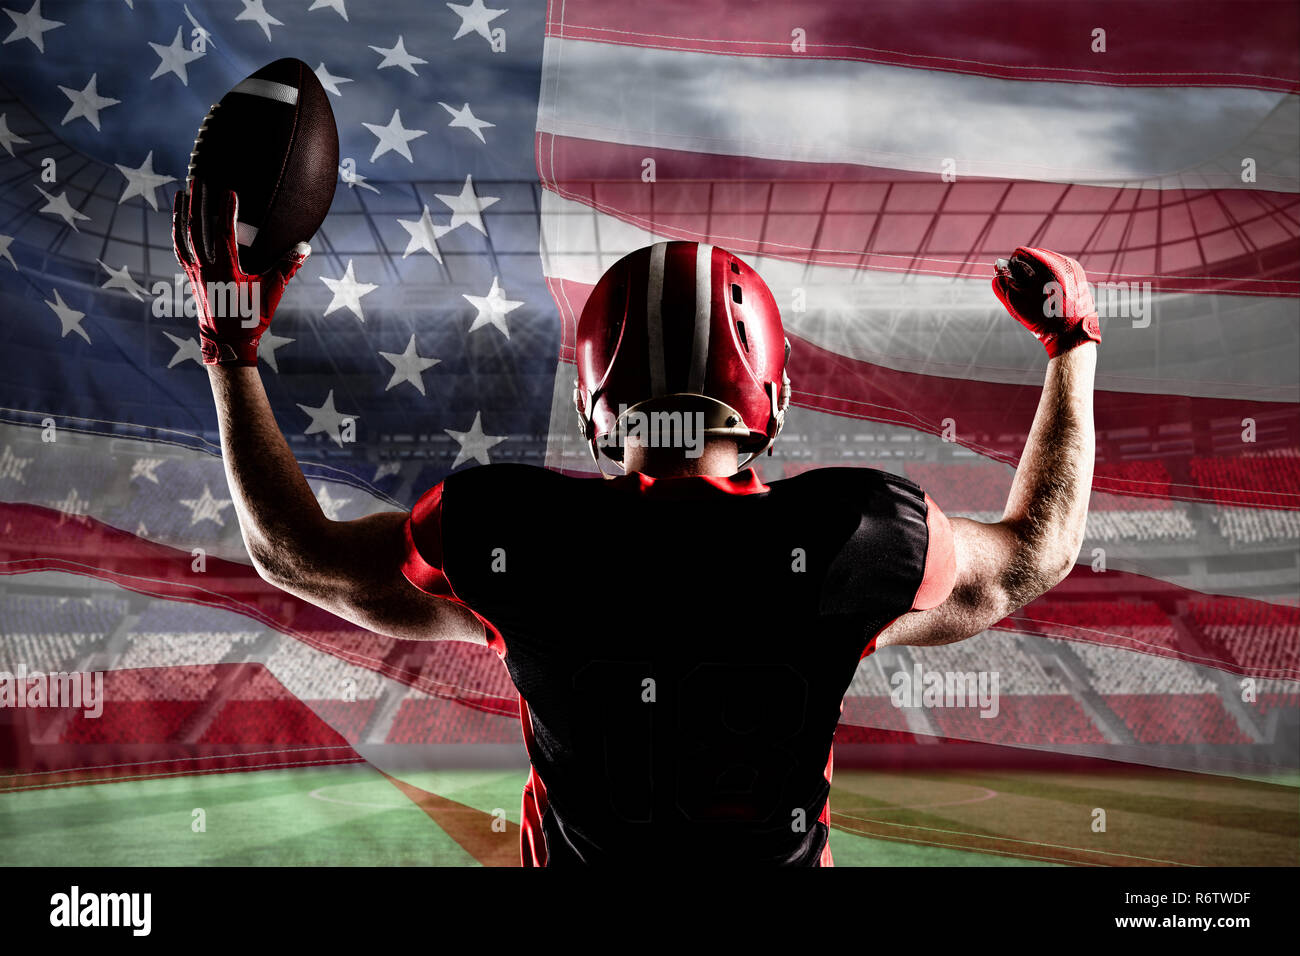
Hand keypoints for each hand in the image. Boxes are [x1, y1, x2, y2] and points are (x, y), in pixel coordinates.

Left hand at [172, 181, 309, 365]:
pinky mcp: (190, 276)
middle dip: (198, 203)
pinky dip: (178, 232)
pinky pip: (180, 249)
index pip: (224, 235)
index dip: (226, 212)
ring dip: (181, 213)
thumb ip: (286, 268)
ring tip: (181, 191)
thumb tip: (304, 247)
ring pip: (183, 237)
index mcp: (226, 271)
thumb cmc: (251, 318)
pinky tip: (179, 219)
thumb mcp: (272, 292)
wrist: (227, 342)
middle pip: (197, 229)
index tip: (229, 191)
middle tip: (199, 179)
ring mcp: (195, 272)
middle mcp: (206, 269)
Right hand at [993, 246, 1099, 357]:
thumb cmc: (1043, 320)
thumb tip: (996, 274)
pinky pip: (1059, 267)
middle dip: (1027, 269)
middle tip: (1025, 287)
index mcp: (1048, 265)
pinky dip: (1050, 276)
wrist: (1072, 333)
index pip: (1022, 253)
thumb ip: (1003, 286)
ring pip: (1048, 260)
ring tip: (1038, 291)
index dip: (1013, 265)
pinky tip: (1049, 291)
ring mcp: (1073, 267)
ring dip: (1038, 272)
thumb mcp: (1018, 304)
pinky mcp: (1078, 273)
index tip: (1013, 278)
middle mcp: (1063, 262)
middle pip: (1035, 255)